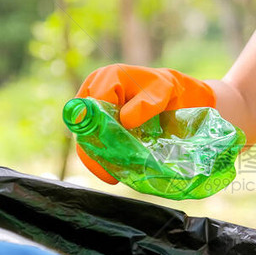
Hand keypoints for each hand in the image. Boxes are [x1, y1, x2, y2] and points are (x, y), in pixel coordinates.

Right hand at [74, 64, 215, 183]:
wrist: (171, 95)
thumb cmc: (165, 89)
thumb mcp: (162, 92)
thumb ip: (145, 104)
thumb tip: (125, 121)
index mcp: (107, 77)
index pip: (93, 106)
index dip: (99, 128)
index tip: (110, 148)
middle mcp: (94, 90)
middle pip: (84, 123)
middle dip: (94, 149)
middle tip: (110, 172)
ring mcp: (93, 108)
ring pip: (84, 136)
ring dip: (96, 157)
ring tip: (111, 177)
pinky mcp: (97, 123)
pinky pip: (92, 142)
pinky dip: (101, 157)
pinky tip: (113, 172)